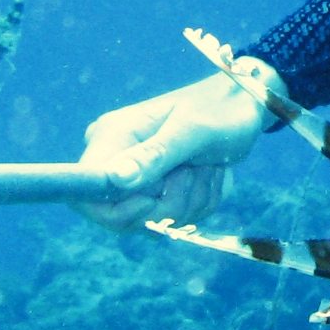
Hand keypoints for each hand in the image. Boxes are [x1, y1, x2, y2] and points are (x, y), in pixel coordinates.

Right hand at [75, 66, 276, 230]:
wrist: (244, 107)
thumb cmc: (220, 112)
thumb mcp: (193, 131)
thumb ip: (155, 154)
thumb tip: (115, 178)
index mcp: (112, 137)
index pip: (85, 196)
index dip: (117, 212)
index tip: (154, 199)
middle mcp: (116, 158)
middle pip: (124, 217)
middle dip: (169, 203)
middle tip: (194, 168)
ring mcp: (137, 177)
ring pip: (156, 221)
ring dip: (192, 200)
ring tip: (206, 165)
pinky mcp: (158, 190)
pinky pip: (175, 220)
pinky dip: (200, 202)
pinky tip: (209, 173)